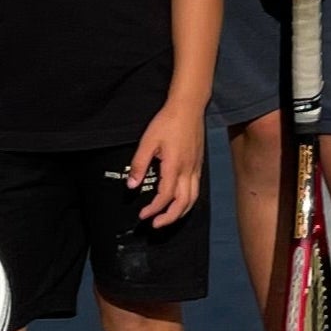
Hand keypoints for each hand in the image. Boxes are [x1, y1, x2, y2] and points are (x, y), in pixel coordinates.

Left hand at [123, 106, 204, 224]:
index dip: (154, 209)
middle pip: (184, 202)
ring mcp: (196, 167)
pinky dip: (188, 200)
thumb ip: (139, 164)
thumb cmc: (167, 122)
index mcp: (175, 165)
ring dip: (181, 212)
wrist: (189, 107)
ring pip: (194, 198)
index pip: (165, 196)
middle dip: (170, 217)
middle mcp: (188, 169)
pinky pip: (196, 188)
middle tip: (155, 224)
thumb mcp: (148, 141)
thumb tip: (132, 186)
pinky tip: (179, 200)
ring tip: (167, 217)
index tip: (142, 215)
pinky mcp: (199, 163)